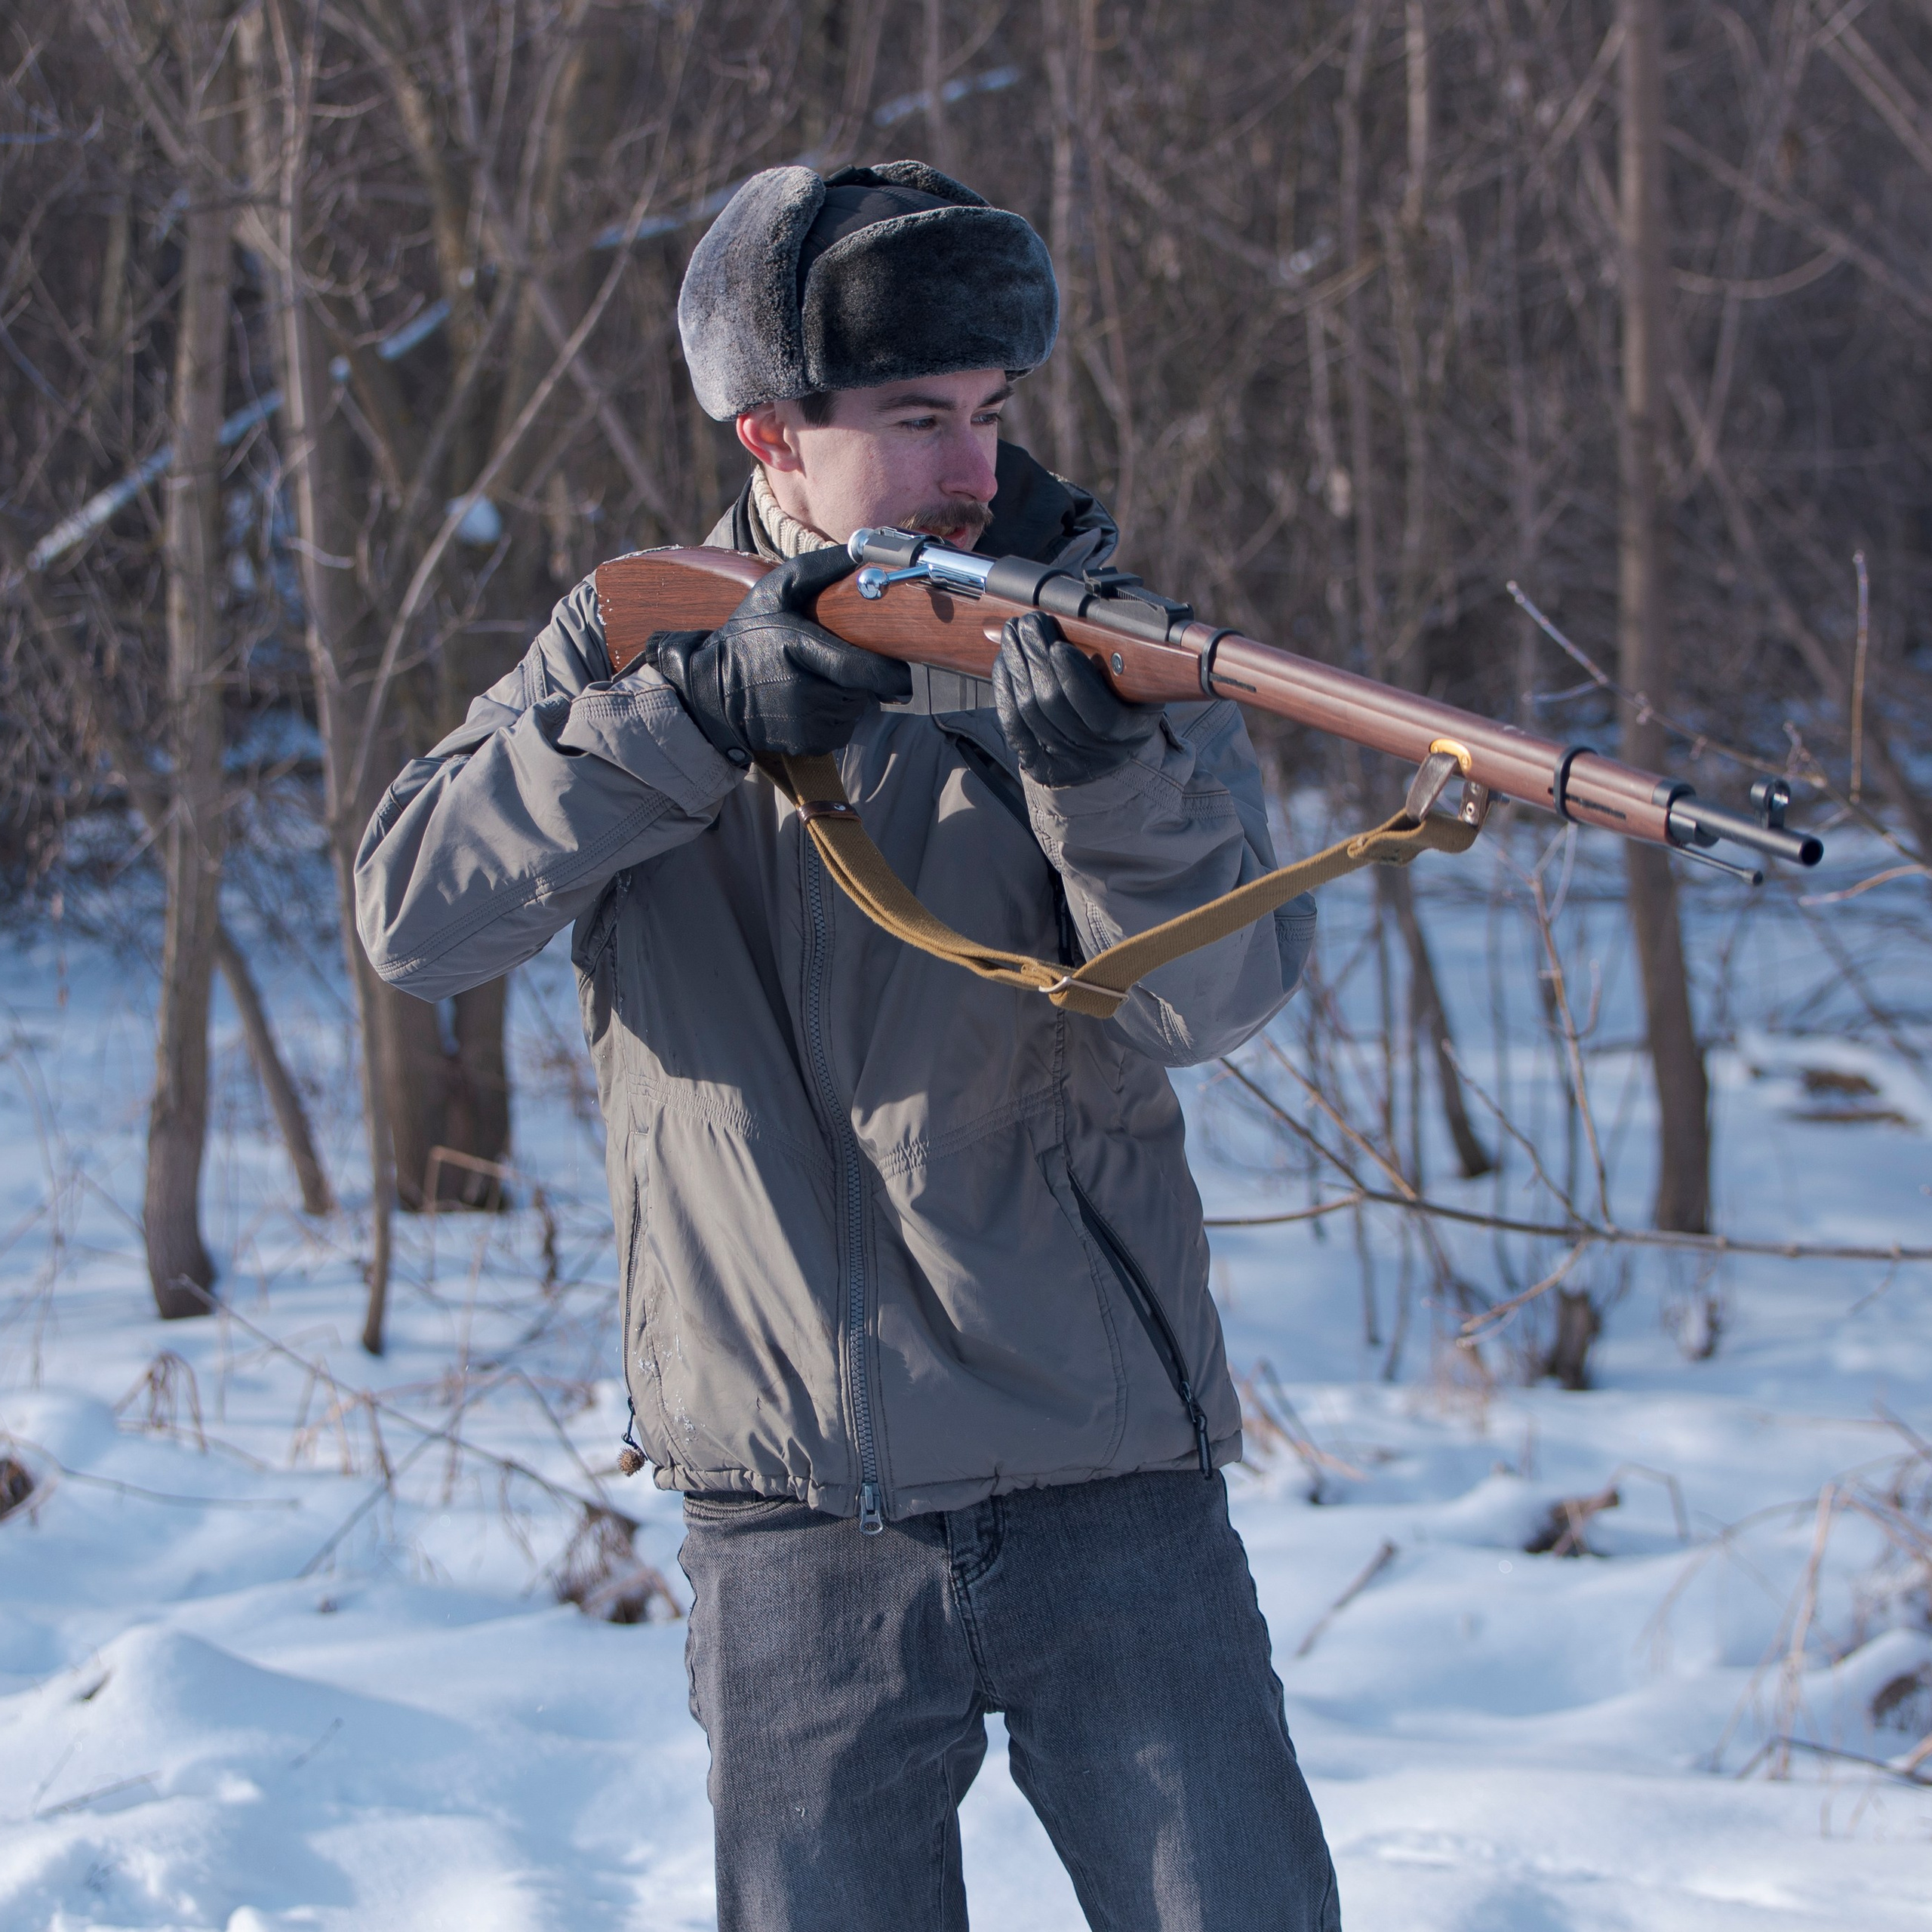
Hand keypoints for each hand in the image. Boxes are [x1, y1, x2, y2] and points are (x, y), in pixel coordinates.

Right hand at [655, 547, 911, 764]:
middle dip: (861, 680)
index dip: (889, 675)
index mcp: (799, 649)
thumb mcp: (773, 591)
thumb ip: (818, 569)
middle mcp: (803, 691)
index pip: (862, 669)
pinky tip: (809, 704)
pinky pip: (840, 733)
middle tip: (833, 664)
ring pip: (853, 712)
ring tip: (815, 681)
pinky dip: (834, 720)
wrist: (711, 691)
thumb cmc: (748, 635)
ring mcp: (802, 722)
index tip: (900, 675)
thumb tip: (860, 550)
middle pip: (862, 691)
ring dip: (847, 699)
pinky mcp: (802, 744)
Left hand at [994, 611, 1161, 786]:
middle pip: (1054, 704)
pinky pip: (1013, 726)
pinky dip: (1004, 690)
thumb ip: (1123, 661)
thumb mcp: (1140, 683)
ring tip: (1013, 634)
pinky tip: (1004, 662)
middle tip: (1028, 623)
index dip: (1075, 678)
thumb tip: (1090, 624)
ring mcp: (1066, 762)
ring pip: (1029, 711)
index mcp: (1130, 732)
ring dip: (1016, 666)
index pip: (1098, 711)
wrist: (1109, 749)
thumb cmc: (1126, 701)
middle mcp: (1098, 754)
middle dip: (1036, 657)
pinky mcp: (1039, 765)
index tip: (1059, 646)